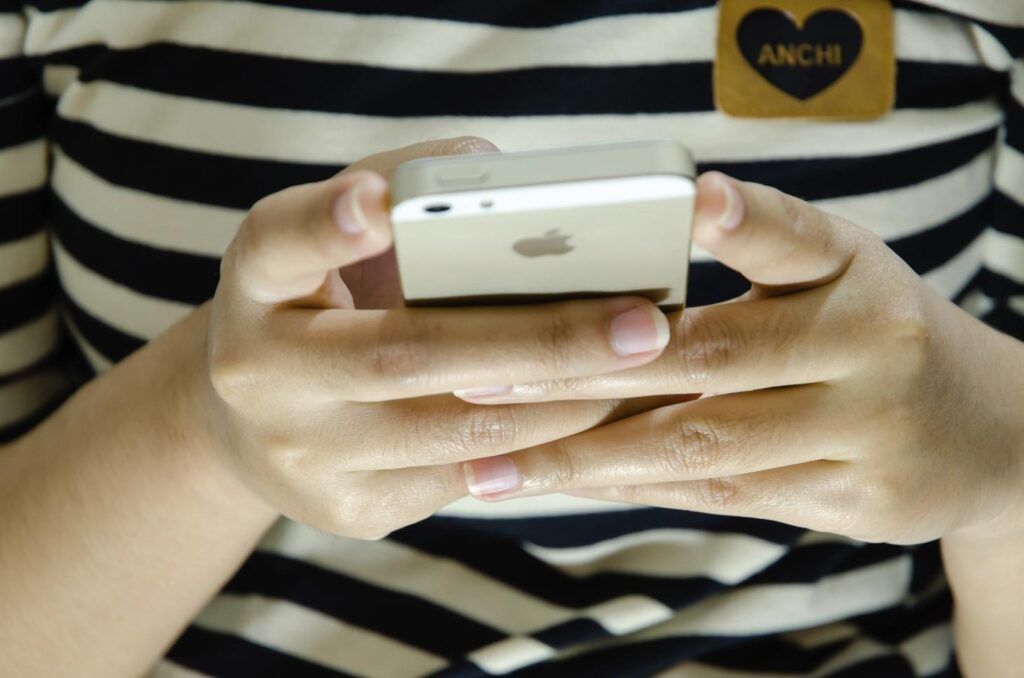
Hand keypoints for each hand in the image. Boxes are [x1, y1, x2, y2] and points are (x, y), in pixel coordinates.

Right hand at [201, 137, 673, 538]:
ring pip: (452, 433)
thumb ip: (405, 192)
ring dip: (561, 403)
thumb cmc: (324, 302)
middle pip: (402, 355)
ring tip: (644, 368)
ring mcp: (301, 455)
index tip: (380, 204)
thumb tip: (508, 173)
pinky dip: (543, 445)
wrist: (255, 423)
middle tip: (639, 324)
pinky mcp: (349, 508)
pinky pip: (466, 479)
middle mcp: (260, 373)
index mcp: (254, 282)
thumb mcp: (338, 240)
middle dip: (535, 342)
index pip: (278, 243)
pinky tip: (602, 415)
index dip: (329, 224)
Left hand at [457, 172, 1023, 543]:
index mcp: (853, 270)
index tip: (694, 201)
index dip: (744, 220)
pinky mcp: (858, 499)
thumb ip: (752, 255)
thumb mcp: (833, 272)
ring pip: (705, 445)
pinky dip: (638, 489)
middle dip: (584, 372)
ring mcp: (869, 430)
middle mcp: (872, 345)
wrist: (982, 430)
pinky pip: (724, 496)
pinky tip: (568, 485)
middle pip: (710, 358)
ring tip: (494, 466)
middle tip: (483, 381)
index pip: (792, 237)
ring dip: (588, 456)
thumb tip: (607, 274)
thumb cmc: (870, 329)